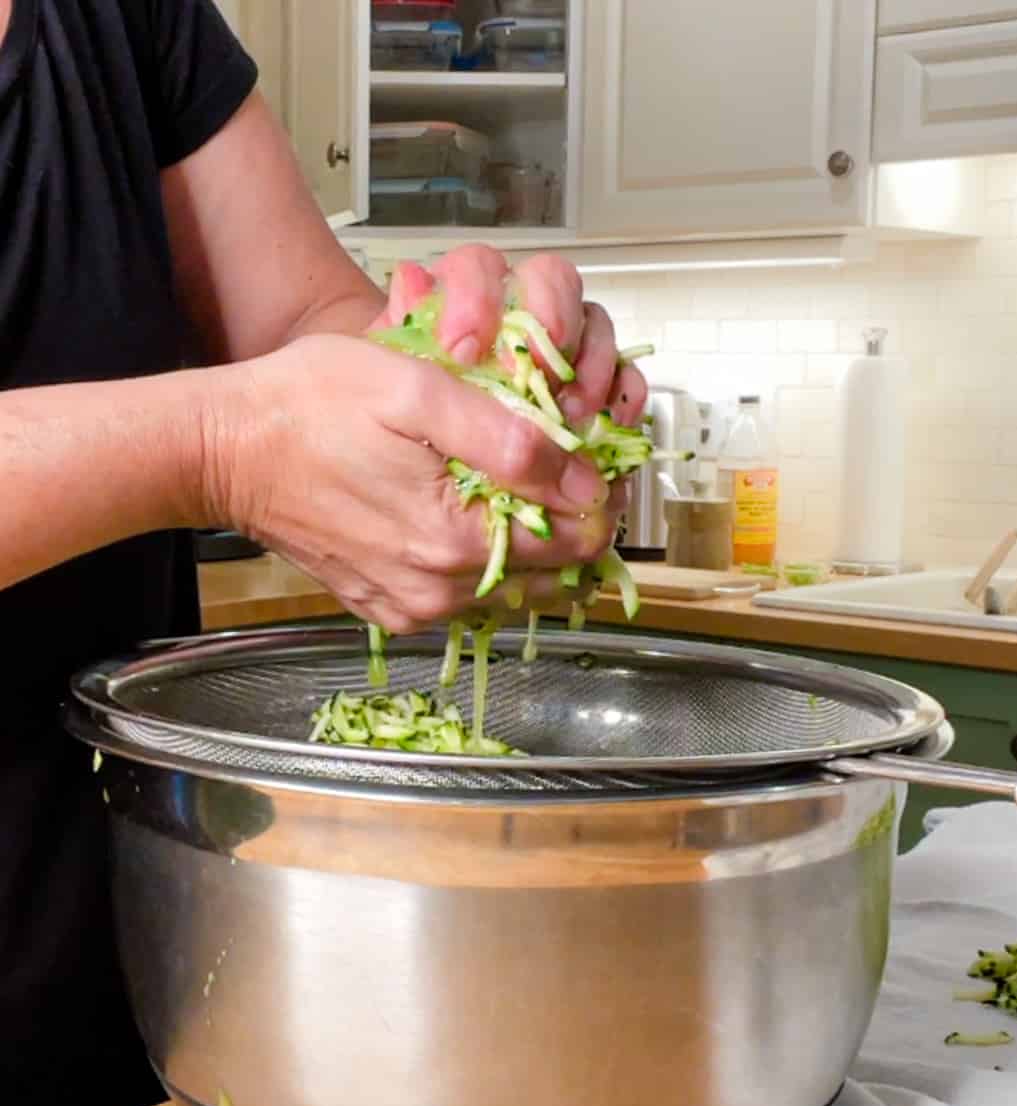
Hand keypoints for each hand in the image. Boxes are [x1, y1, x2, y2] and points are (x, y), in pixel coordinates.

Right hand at [207, 334, 615, 632]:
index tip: (588, 458)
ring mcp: (411, 606)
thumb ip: (509, 440)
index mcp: (453, 541)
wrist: (222, 450)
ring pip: (508, 582)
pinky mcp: (386, 607)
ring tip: (498, 479)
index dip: (597, 496)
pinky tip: (456, 507)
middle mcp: (437, 591)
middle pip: (550, 569)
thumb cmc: (307, 405)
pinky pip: (462, 591)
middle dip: (564, 518)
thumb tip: (584, 482)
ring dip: (522, 537)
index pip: (579, 543)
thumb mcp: (416, 391)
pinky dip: (478, 554)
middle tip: (548, 461)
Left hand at [372, 245, 648, 425]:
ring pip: (594, 326)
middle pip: (553, 281)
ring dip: (591, 364)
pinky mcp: (587, 396)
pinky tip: (608, 423)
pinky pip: (623, 379)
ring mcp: (556, 356)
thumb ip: (401, 327)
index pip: (479, 267)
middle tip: (536, 369)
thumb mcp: (382, 376)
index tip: (464, 347)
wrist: (409, 468)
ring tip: (570, 412)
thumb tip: (414, 281)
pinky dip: (624, 398)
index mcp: (461, 304)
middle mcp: (514, 320)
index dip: (478, 296)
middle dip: (552, 319)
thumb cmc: (398, 423)